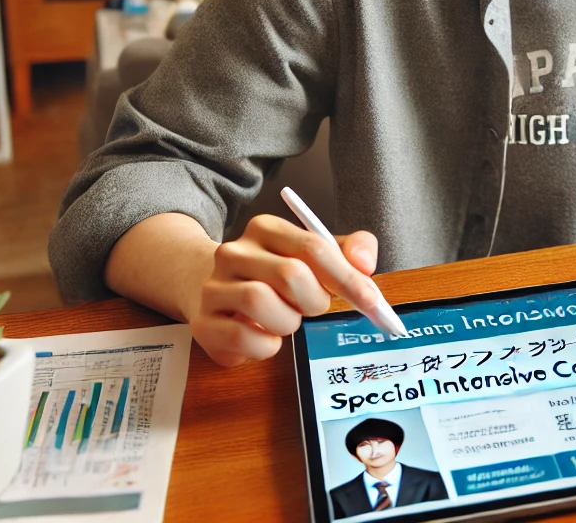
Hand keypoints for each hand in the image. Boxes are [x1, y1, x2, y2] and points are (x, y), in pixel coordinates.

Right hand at [191, 215, 379, 367]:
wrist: (210, 290)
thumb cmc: (273, 275)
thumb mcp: (312, 255)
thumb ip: (347, 252)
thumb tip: (365, 264)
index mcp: (265, 229)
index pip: (313, 246)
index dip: (347, 277)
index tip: (372, 301)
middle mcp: (234, 252)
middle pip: (290, 274)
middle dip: (315, 300)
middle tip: (314, 307)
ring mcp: (214, 286)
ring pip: (261, 303)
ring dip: (288, 323)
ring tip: (285, 320)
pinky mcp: (203, 323)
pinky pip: (243, 338)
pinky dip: (266, 346)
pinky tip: (265, 337)